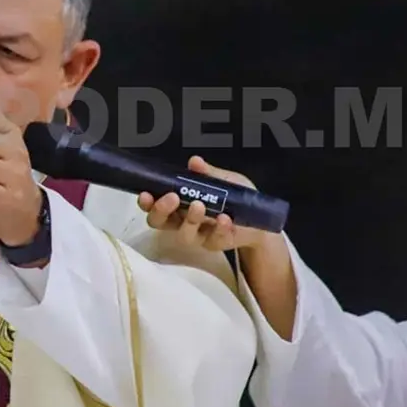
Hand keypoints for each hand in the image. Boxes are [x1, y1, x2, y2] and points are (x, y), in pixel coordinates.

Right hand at [137, 156, 272, 251]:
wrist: (260, 217)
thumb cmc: (235, 197)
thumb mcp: (223, 180)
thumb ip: (208, 173)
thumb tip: (194, 162)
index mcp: (178, 204)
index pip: (154, 205)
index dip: (147, 202)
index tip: (146, 194)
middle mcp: (182, 221)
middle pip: (160, 222)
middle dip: (162, 210)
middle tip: (172, 197)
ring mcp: (198, 235)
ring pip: (184, 234)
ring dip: (189, 219)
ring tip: (200, 205)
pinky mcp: (214, 244)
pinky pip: (213, 239)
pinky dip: (218, 228)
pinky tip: (225, 219)